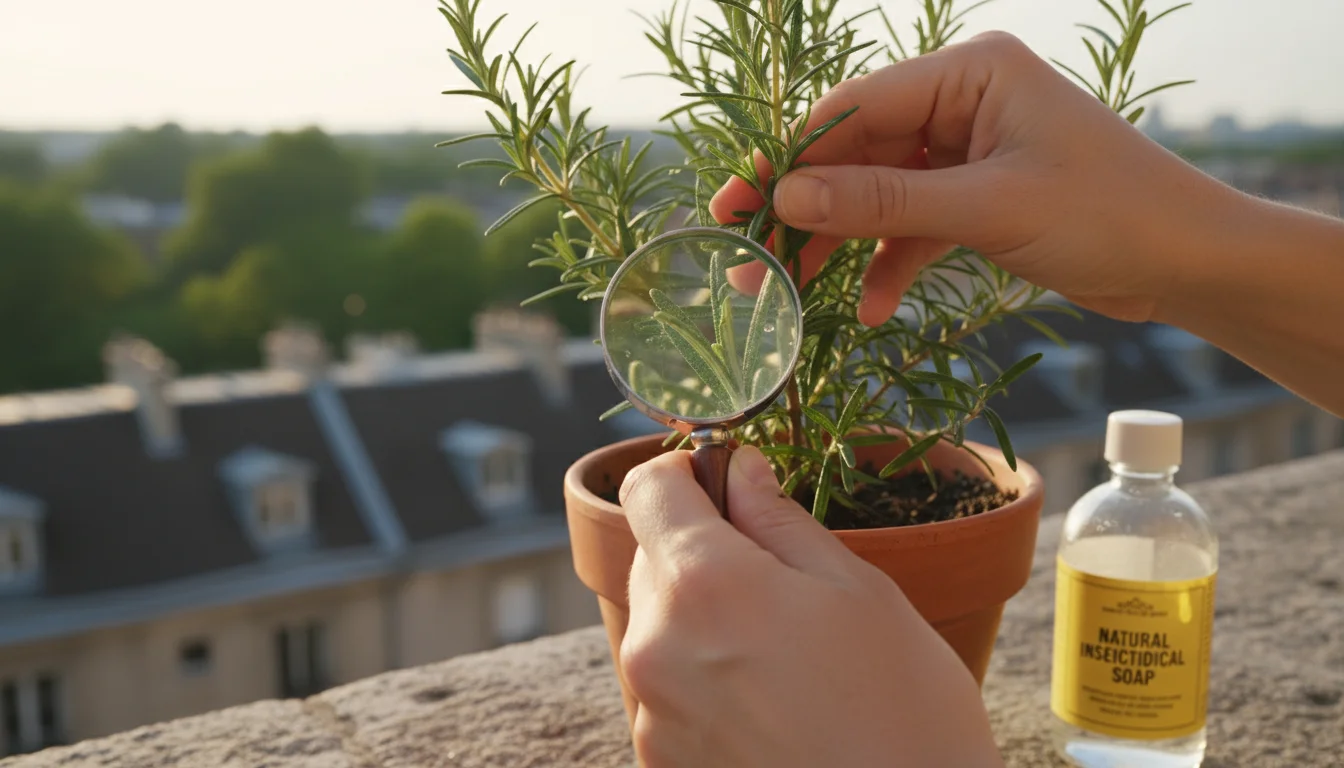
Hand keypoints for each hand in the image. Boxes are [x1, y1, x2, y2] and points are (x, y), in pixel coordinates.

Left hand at [618, 445, 1004, 767]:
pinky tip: (771, 706)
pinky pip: (666, 692)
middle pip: (651, 560)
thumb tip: (739, 470)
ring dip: (704, 620)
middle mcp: (655, 648)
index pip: (646, 490)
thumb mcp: (859, 591)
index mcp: (704, 585)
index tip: (725, 482)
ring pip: (660, 628)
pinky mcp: (659, 764)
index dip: (685, 472)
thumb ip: (780, 519)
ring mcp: (651, 715)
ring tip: (786, 658)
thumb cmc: (906, 713)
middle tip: (782, 582)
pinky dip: (704, 680)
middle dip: (703, 551)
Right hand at [712, 31, 1234, 326]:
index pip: (853, 110)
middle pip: (855, 154)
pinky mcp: (977, 197)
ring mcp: (968, 150)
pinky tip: (872, 310)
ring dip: (838, 245)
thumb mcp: (987, 209)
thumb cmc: (1109, 215)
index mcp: (969, 72)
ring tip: (789, 295)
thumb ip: (882, 203)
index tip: (736, 207)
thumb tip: (788, 199)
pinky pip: (913, 227)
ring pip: (877, 194)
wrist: (1190, 263)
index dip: (787, 161)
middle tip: (749, 262)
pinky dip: (890, 265)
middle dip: (805, 212)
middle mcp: (962, 101)